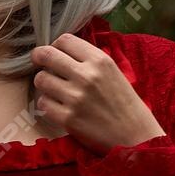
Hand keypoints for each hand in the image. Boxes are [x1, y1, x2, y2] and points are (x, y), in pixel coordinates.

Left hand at [29, 35, 164, 151]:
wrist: (135, 135)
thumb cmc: (124, 103)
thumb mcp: (113, 72)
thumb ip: (90, 60)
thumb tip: (62, 51)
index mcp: (100, 60)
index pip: (65, 40)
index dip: (56, 45)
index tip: (56, 52)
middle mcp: (86, 75)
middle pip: (47, 55)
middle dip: (39, 56)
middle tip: (39, 61)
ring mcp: (75, 97)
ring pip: (41, 79)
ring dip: (44, 83)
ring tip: (53, 89)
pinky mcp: (67, 118)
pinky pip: (43, 103)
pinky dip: (47, 104)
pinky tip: (57, 106)